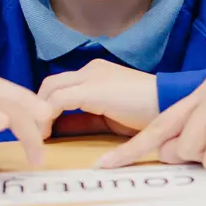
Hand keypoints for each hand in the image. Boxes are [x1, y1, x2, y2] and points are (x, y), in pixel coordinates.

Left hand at [37, 59, 159, 138]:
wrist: (169, 105)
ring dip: (39, 113)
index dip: (47, 106)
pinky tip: (47, 135)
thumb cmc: (148, 113)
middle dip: (38, 107)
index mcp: (98, 72)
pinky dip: (47, 117)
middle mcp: (92, 69)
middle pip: (50, 83)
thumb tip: (61, 129)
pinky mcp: (92, 90)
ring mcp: (92, 76)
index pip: (61, 84)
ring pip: (50, 88)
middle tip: (36, 133)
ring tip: (38, 137)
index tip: (44, 129)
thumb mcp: (111, 115)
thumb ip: (88, 118)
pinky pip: (58, 101)